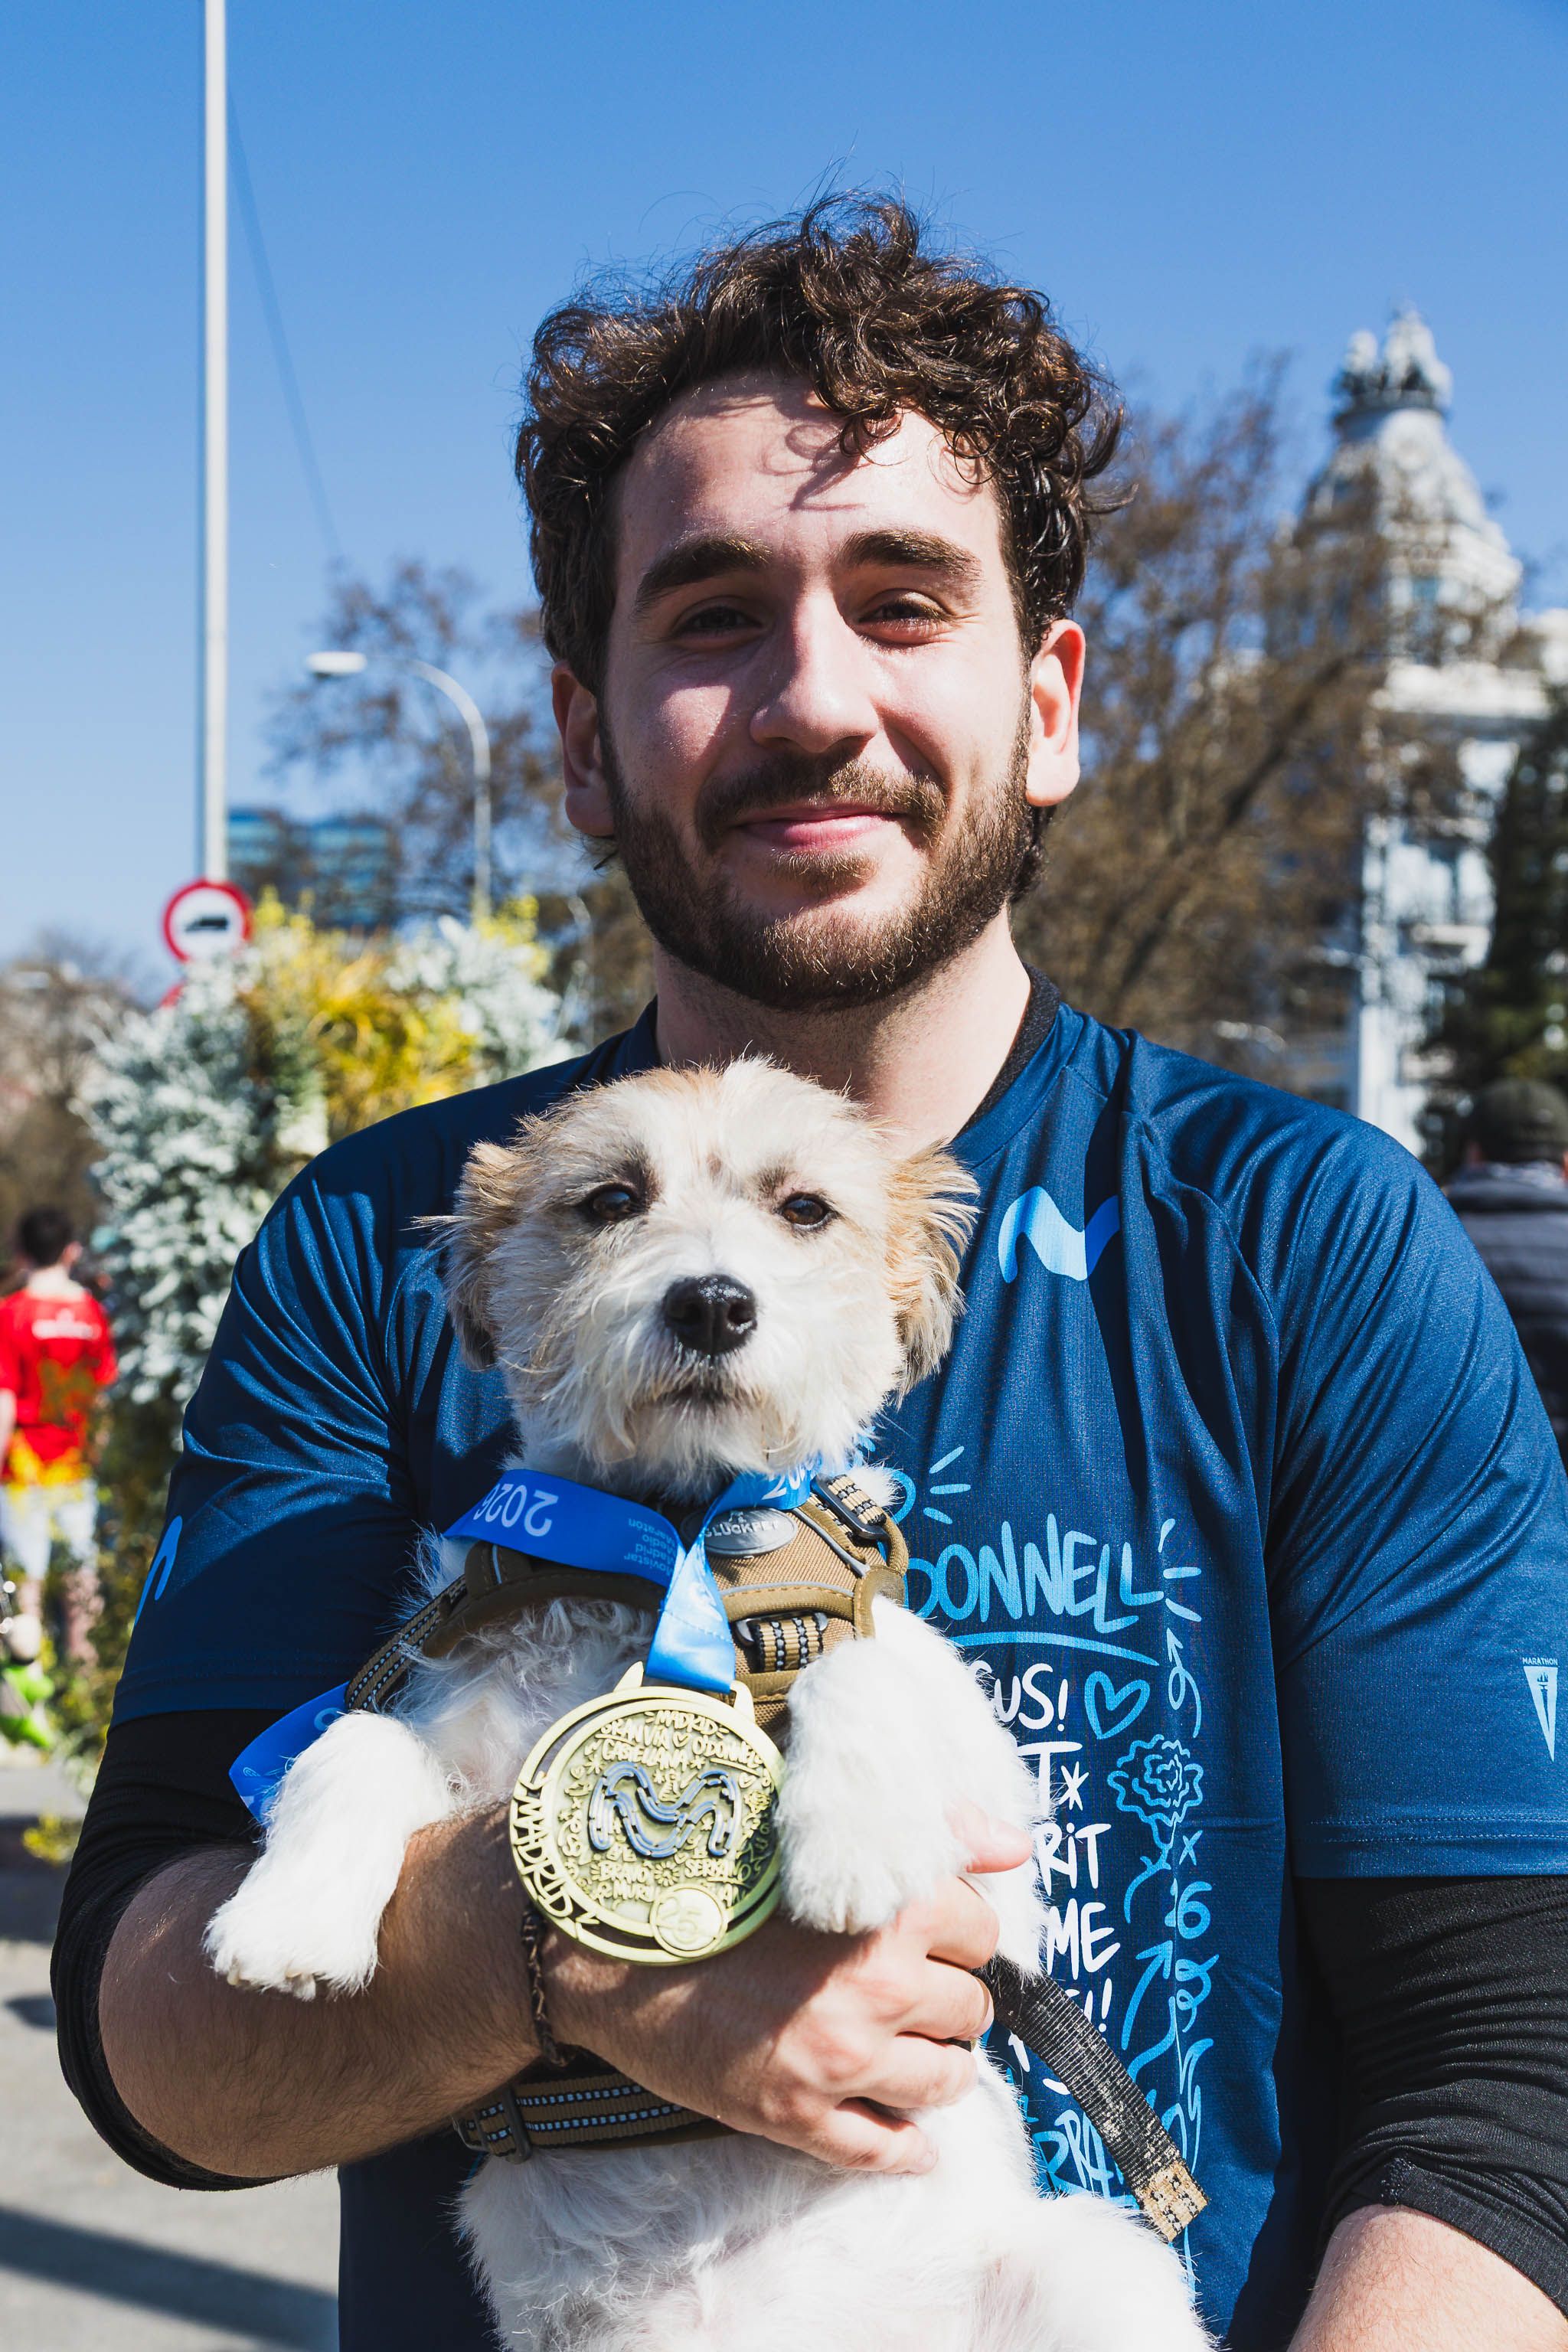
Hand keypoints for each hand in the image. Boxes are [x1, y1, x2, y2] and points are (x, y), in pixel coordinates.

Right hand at [544, 1814, 1030, 2173]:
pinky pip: (889, 2151)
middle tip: (904, 1988)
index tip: (925, 1933)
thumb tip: (1015, 1850)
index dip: (955, 1931)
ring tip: (895, 2045)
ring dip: (932, 2065)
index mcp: (887, 1907)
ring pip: (947, 2082)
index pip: (982, 1932)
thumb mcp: (817, 1831)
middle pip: (971, 2010)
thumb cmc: (709, 1872)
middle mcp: (876, 1986)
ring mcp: (838, 2058)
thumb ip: (933, 1830)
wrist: (607, 1942)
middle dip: (946, 1998)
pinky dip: (906, 2145)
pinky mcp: (798, 2115)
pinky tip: (897, 2126)